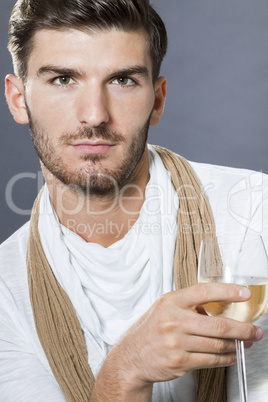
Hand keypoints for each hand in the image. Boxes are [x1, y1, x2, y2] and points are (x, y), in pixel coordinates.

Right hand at [111, 283, 261, 386]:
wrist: (131, 357)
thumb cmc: (150, 330)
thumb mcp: (164, 308)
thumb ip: (187, 304)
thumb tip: (218, 303)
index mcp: (171, 302)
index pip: (204, 292)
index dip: (227, 291)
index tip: (244, 294)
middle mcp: (173, 321)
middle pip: (218, 325)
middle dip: (243, 329)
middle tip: (255, 330)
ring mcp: (176, 343)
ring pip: (217, 345)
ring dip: (237, 345)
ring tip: (246, 343)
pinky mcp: (179, 362)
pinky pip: (211, 360)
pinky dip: (226, 359)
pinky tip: (232, 355)